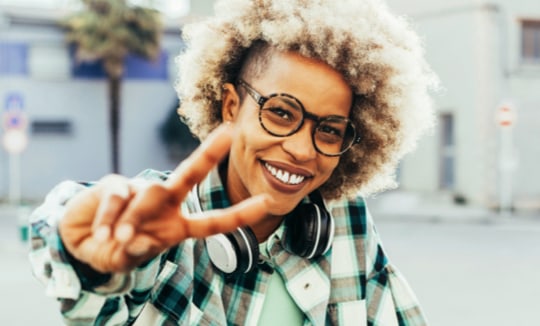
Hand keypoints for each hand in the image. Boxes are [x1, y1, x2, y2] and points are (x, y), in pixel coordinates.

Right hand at [59, 124, 268, 272]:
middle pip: (188, 175)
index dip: (239, 215)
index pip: (213, 221)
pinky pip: (117, 200)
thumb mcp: (130, 256)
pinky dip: (108, 221)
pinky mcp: (114, 184)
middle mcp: (163, 202)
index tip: (266, 203)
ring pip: (148, 194)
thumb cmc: (116, 248)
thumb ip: (137, 249)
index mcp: (176, 224)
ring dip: (134, 220)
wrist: (81, 241)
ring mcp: (139, 190)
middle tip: (228, 132)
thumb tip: (134, 239)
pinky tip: (100, 236)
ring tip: (118, 240)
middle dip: (208, 154)